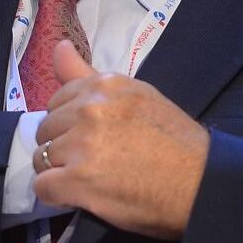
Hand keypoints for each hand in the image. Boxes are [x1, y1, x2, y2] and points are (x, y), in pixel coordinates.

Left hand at [33, 40, 209, 240]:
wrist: (201, 184)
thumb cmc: (176, 142)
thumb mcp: (137, 95)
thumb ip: (90, 75)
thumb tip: (58, 46)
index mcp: (105, 85)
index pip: (58, 100)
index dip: (71, 122)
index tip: (92, 136)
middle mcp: (90, 109)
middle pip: (46, 128)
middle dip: (62, 145)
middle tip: (94, 161)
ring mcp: (81, 144)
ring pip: (41, 157)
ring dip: (60, 171)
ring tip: (90, 180)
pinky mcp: (77, 180)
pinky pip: (43, 186)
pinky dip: (56, 195)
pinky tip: (79, 196)